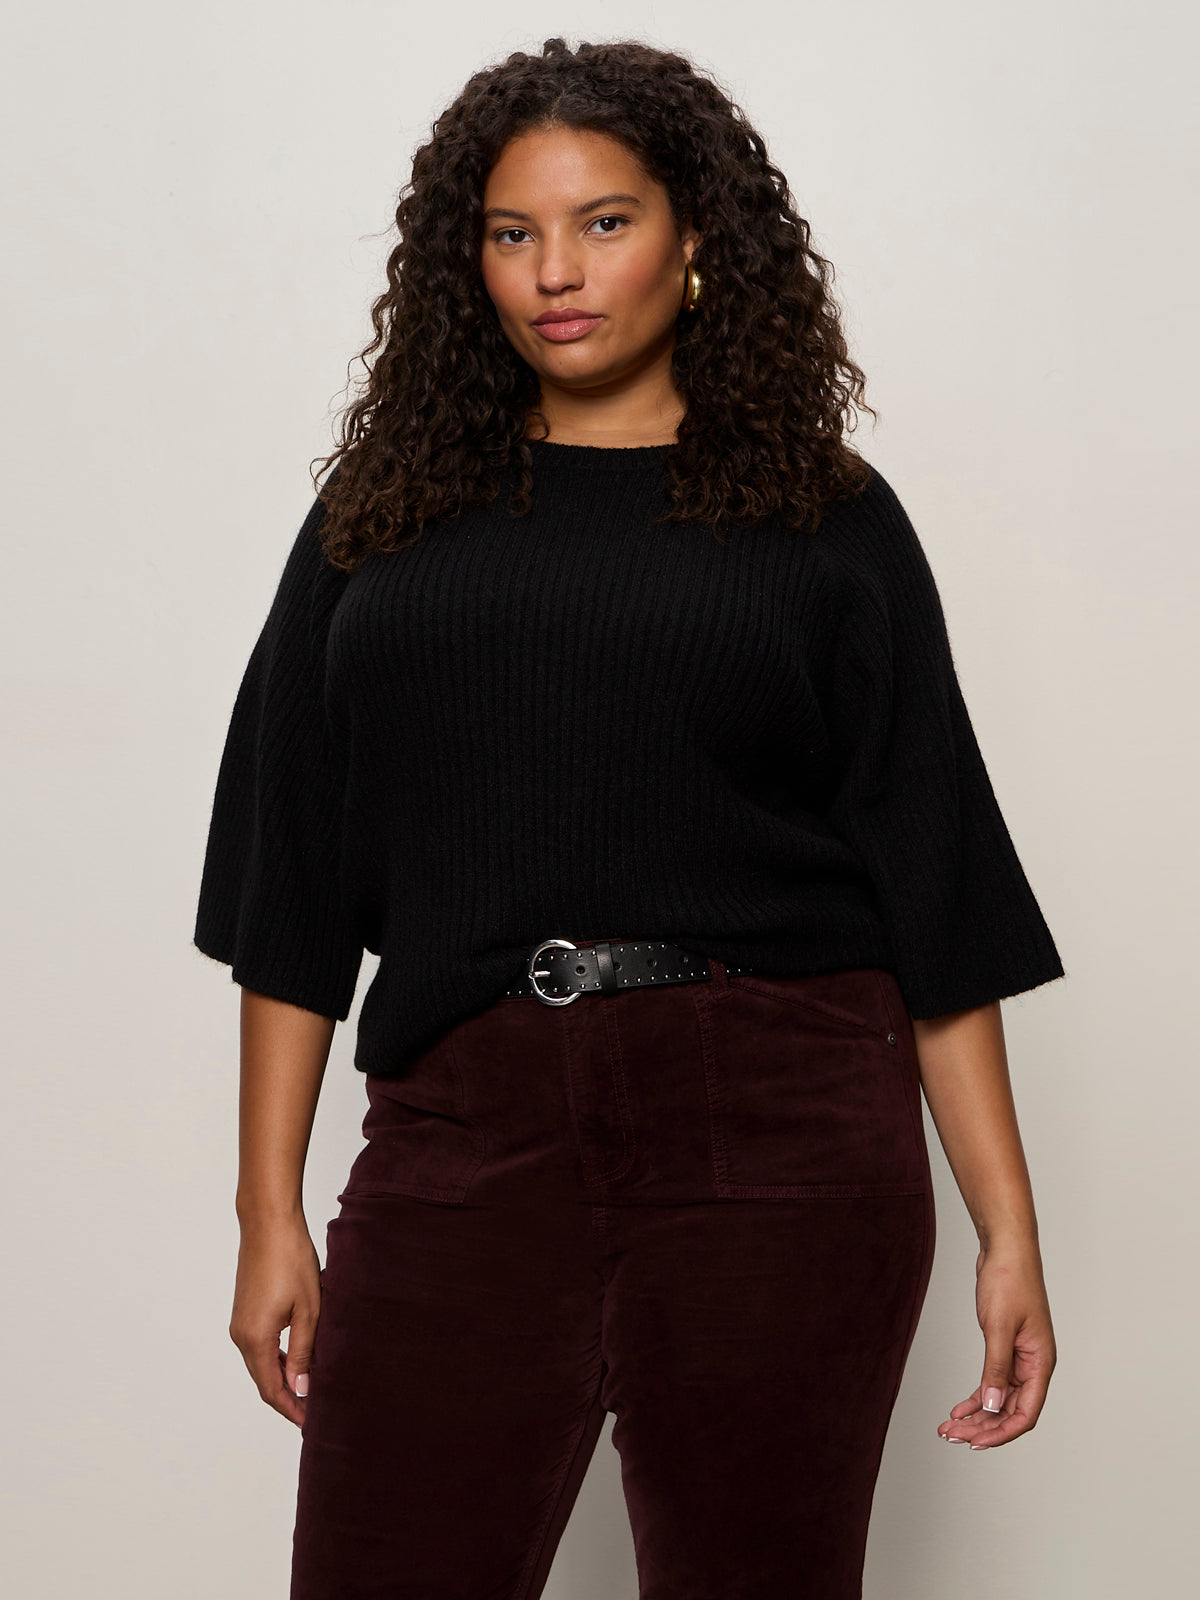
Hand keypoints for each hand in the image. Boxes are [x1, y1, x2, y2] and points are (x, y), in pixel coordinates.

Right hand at [229, 1214, 321, 1428]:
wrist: (268, 1222)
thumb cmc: (291, 1259)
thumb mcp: (308, 1308)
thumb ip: (304, 1351)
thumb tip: (302, 1388)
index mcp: (255, 1339)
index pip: (272, 1390)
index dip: (291, 1409)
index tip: (311, 1423)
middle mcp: (241, 1335)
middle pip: (263, 1380)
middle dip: (288, 1399)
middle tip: (315, 1411)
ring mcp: (240, 1322)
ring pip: (261, 1363)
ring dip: (282, 1379)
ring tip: (309, 1389)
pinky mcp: (244, 1310)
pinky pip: (258, 1346)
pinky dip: (276, 1359)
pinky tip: (296, 1359)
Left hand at [938, 1238, 1056, 1450]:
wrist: (1005, 1249)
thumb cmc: (1010, 1280)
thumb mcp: (999, 1326)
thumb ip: (995, 1367)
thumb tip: (991, 1407)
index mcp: (1040, 1363)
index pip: (1025, 1413)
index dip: (1001, 1433)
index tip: (975, 1443)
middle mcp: (1033, 1365)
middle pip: (1010, 1411)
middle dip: (982, 1428)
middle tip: (952, 1436)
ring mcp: (1019, 1358)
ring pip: (998, 1399)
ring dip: (976, 1416)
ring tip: (949, 1428)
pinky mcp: (1004, 1348)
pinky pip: (992, 1382)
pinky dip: (976, 1397)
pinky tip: (959, 1408)